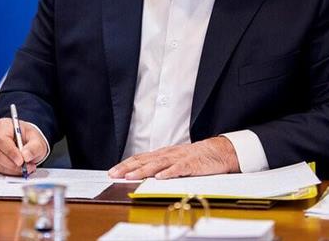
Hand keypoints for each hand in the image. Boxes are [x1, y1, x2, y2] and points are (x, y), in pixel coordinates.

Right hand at [0, 117, 47, 175]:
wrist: (26, 142)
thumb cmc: (29, 137)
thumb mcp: (37, 140)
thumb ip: (34, 147)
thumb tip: (26, 156)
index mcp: (3, 125)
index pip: (1, 140)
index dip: (10, 152)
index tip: (21, 161)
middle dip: (13, 164)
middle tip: (26, 168)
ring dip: (12, 169)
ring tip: (26, 168)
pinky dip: (10, 172)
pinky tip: (19, 170)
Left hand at [108, 136, 239, 179]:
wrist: (216, 151)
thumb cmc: (193, 157)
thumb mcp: (173, 159)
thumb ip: (158, 165)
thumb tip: (140, 173)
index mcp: (161, 154)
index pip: (139, 158)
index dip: (125, 165)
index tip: (112, 171)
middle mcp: (167, 154)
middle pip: (144, 160)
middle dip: (127, 168)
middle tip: (114, 175)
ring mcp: (178, 159)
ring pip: (157, 164)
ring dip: (143, 171)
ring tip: (131, 176)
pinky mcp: (190, 164)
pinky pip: (178, 169)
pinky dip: (168, 173)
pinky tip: (159, 177)